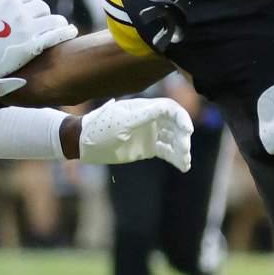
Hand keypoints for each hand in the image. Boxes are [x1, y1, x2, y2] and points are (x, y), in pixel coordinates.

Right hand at [0, 0, 76, 95]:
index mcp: (7, 0)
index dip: (29, 1)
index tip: (27, 9)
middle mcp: (19, 12)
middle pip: (41, 6)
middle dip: (40, 12)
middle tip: (37, 21)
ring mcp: (27, 30)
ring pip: (52, 19)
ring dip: (56, 22)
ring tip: (56, 26)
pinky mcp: (33, 47)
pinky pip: (56, 35)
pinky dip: (65, 32)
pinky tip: (70, 32)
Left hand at [79, 98, 193, 171]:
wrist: (85, 144)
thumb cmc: (100, 129)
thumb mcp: (122, 122)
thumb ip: (144, 116)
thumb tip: (165, 108)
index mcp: (144, 108)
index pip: (170, 109)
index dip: (182, 118)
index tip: (188, 131)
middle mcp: (150, 119)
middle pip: (175, 124)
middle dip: (183, 137)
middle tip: (185, 150)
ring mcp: (150, 133)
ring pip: (173, 139)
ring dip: (182, 149)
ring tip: (185, 162)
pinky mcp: (148, 148)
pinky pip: (166, 151)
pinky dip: (175, 158)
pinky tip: (183, 166)